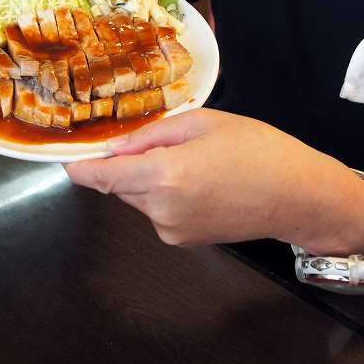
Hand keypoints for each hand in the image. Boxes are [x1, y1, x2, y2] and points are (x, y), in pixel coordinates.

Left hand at [64, 108, 321, 246]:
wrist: (297, 195)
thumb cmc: (256, 149)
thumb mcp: (203, 123)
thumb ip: (153, 134)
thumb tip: (116, 146)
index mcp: (163, 176)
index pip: (102, 177)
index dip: (81, 168)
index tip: (66, 160)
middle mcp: (160, 210)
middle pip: (119, 186)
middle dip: (124, 164)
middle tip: (150, 140)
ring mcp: (172, 230)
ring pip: (139, 198)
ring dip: (147, 178)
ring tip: (189, 158)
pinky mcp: (184, 240)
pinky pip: (158, 211)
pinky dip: (164, 194)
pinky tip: (199, 180)